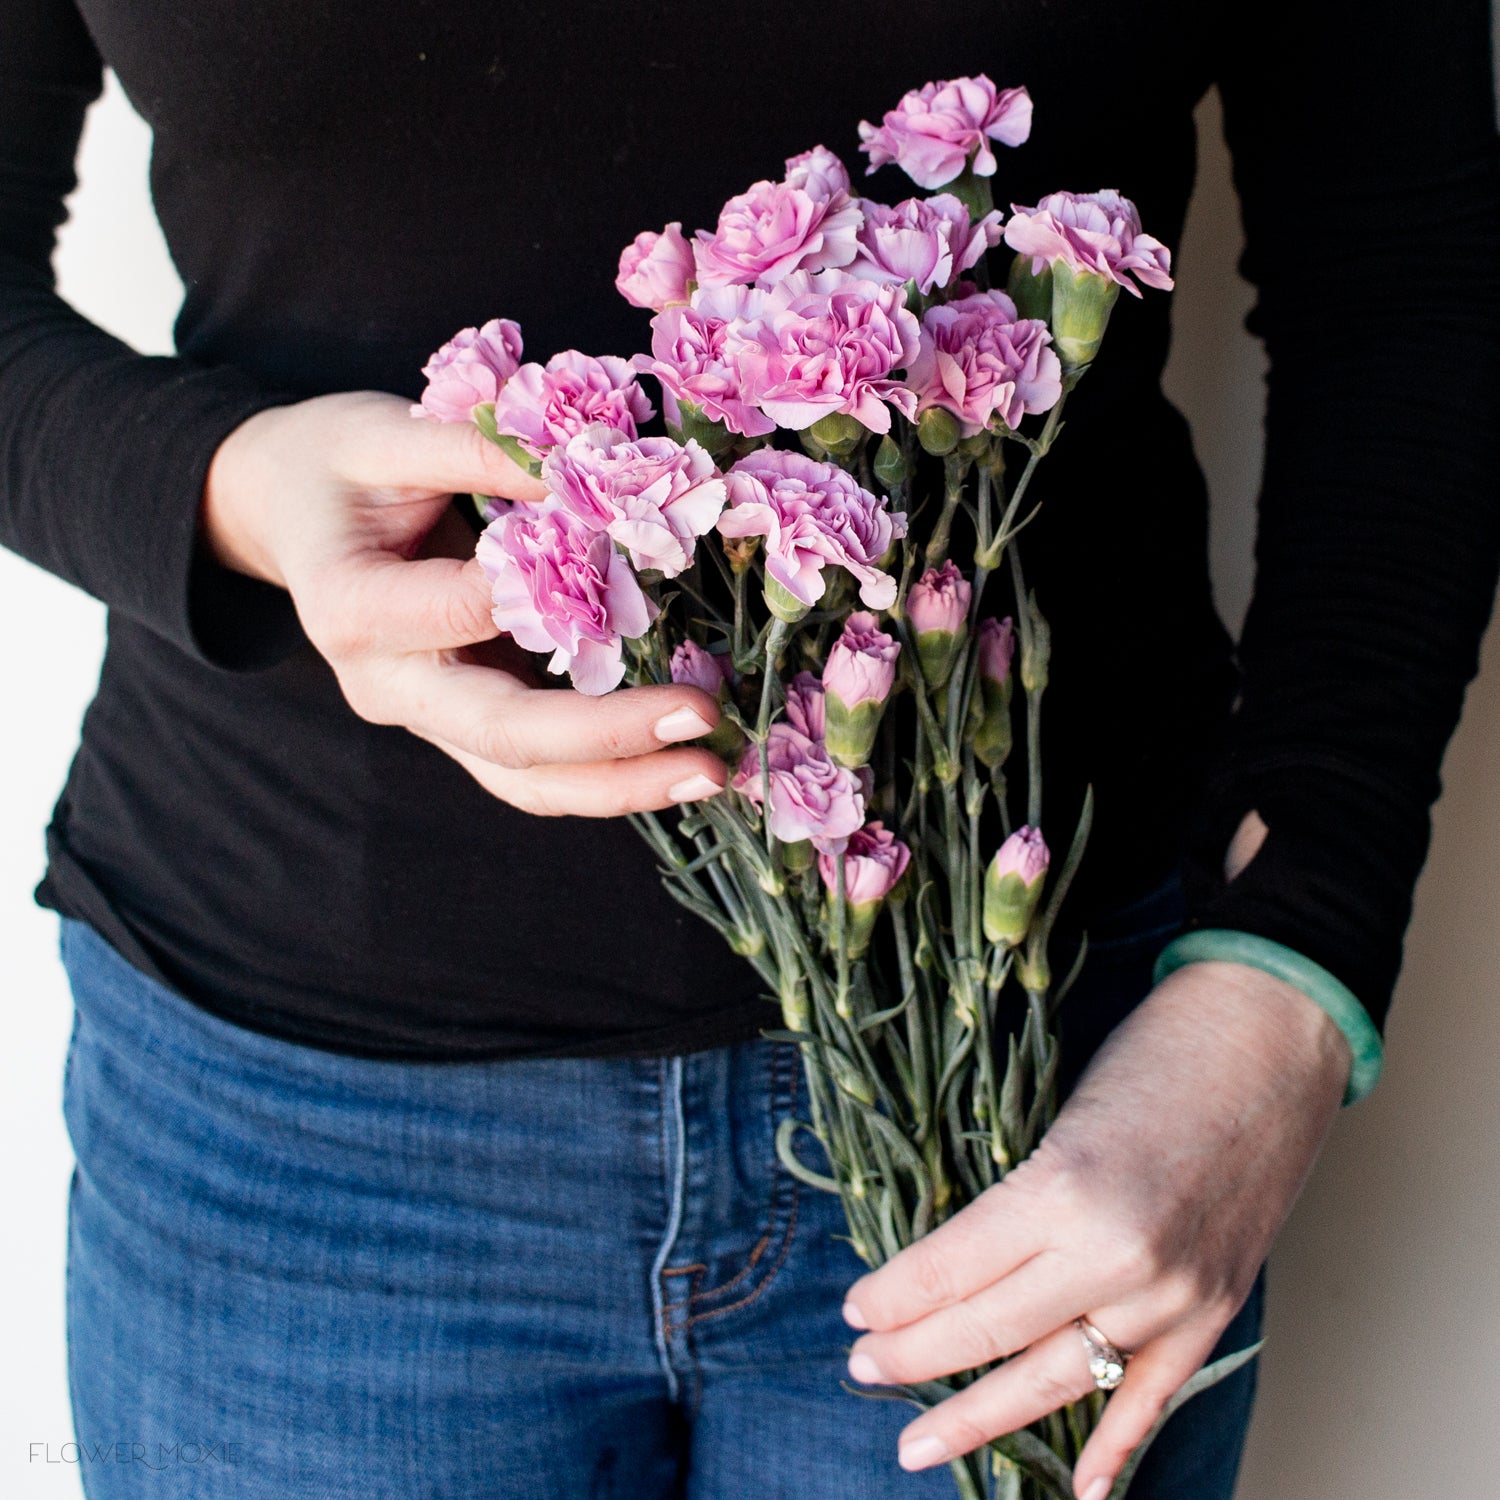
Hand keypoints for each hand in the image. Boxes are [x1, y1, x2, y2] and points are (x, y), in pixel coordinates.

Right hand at [202, 391, 726, 814]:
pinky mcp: (462, 727)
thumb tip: (589, 469)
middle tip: (703, 719)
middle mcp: (383, 683)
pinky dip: (607, 779)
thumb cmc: (335, 465)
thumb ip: (480, 449)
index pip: (458, 609)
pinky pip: (534, 774)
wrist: (289, 515)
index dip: (541, 590)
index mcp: (348, 604)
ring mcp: (424, 717)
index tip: (625, 552)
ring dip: (621, 785)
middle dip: (608, 736)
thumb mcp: (387, 432)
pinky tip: (677, 767)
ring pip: (523, 778)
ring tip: (711, 772)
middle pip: (501, 733)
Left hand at [840, 959, 1349, 1497]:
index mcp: (1065, 1188)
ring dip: (980, 1415)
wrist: (1271, 1035)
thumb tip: (950, 1261)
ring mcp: (1174, 1295)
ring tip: (918, 1442)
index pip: (954, 1267)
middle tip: (862, 1368)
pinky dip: (1113, 1448)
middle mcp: (1119, 1256)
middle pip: (991, 1330)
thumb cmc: (1157, 1051)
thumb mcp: (1060, 1115)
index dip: (895, 1295)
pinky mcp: (1215, 1310)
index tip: (855, 1310)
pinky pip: (1152, 1395)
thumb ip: (1017, 1197)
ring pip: (1056, 1379)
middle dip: (914, 1356)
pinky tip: (1074, 1487)